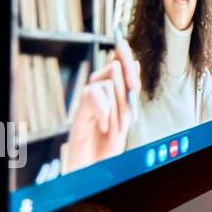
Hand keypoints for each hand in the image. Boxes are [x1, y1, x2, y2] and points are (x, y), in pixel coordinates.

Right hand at [61, 37, 140, 172]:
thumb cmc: (108, 147)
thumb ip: (127, 95)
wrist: (93, 170)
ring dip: (116, 107)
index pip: (117, 68)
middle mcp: (98, 96)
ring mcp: (87, 104)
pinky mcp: (78, 114)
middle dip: (126, 81)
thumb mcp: (124, 118)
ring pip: (105, 85)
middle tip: (133, 95)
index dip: (121, 54)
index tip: (122, 40)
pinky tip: (103, 126)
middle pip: (111, 71)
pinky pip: (91, 96)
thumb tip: (134, 65)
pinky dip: (102, 111)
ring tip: (115, 127)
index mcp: (112, 96)